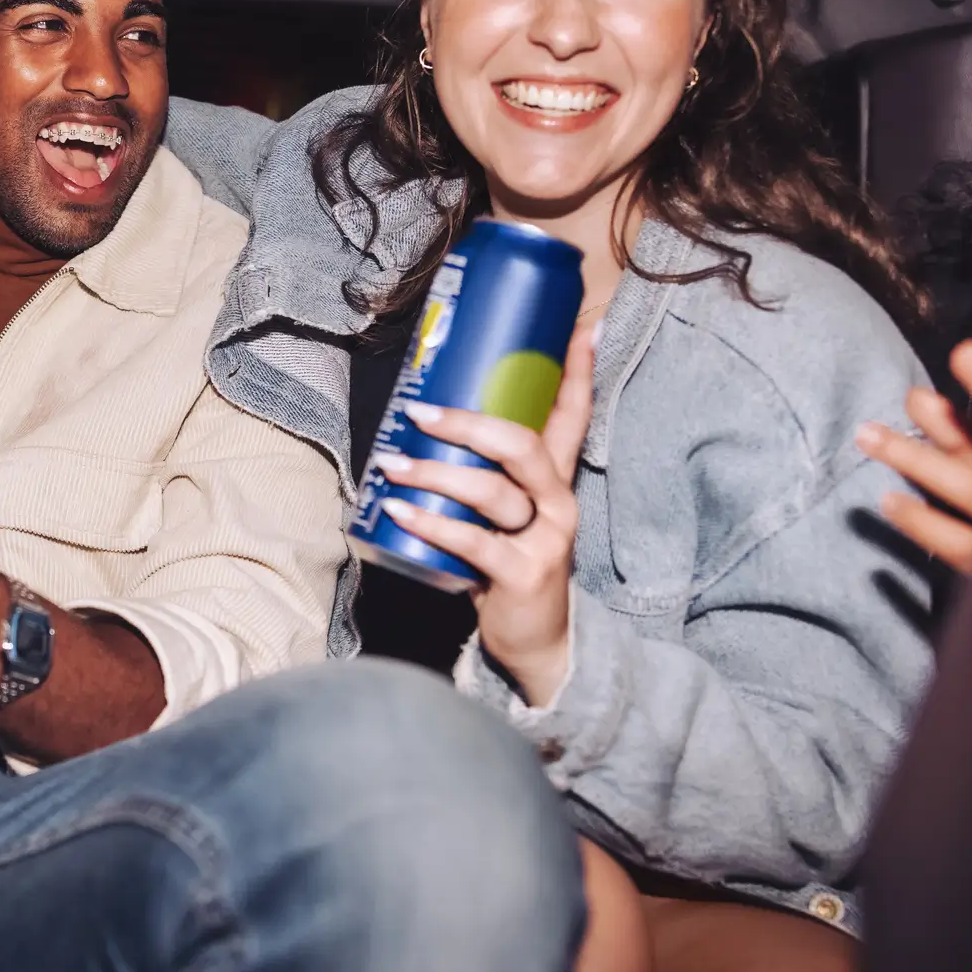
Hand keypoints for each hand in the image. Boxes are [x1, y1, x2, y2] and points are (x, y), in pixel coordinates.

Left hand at [376, 322, 596, 704]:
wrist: (537, 642)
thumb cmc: (508, 564)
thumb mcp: (504, 514)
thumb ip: (482, 475)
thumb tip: (423, 425)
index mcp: (554, 481)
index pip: (574, 418)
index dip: (577, 374)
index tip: (579, 329)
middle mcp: (556, 504)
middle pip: (525, 446)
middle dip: (470, 423)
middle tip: (420, 411)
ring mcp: (545, 540)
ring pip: (493, 492)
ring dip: (435, 473)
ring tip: (392, 465)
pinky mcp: (523, 575)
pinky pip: (474, 543)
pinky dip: (433, 525)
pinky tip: (400, 513)